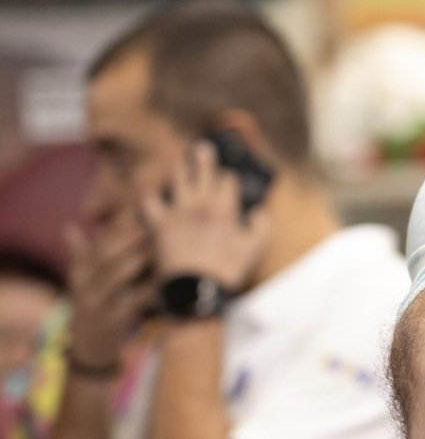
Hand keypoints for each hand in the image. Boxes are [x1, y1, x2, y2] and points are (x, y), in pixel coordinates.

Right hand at [65, 215, 154, 370]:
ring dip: (140, 260)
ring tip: (162, 246)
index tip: (145, 213)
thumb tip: (68, 227)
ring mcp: (95, 303)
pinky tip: (166, 280)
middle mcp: (83, 284)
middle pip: (106, 255)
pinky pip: (131, 301)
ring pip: (116, 276)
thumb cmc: (95, 303)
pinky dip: (149, 289)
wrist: (89, 344)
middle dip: (132, 240)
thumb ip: (82, 253)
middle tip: (159, 225)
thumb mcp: (85, 278)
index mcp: (80, 269)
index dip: (121, 228)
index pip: (99, 242)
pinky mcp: (111, 320)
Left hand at [140, 141, 270, 289]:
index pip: (227, 180)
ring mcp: (177, 213)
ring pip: (176, 179)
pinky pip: (149, 201)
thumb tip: (259, 211)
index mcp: (224, 209)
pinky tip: (154, 195)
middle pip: (202, 170)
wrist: (195, 291)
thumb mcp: (254, 250)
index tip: (229, 181)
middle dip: (204, 157)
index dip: (229, 179)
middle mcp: (199, 205)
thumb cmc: (226, 271)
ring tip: (180, 164)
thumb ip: (262, 227)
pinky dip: (151, 196)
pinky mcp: (158, 224)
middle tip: (202, 147)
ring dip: (179, 169)